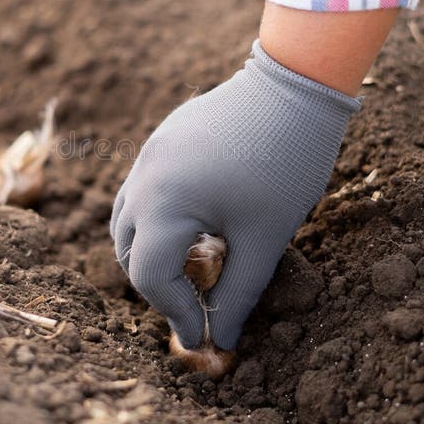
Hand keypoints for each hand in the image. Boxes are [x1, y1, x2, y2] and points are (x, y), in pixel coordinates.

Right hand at [111, 40, 359, 349]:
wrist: (296, 84)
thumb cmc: (286, 162)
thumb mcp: (266, 237)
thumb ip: (239, 293)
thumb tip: (222, 339)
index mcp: (163, 203)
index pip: (150, 276)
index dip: (177, 314)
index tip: (206, 336)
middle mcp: (145, 176)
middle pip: (128, 249)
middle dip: (158, 285)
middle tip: (198, 305)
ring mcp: (151, 152)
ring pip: (129, 217)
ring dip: (152, 251)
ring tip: (193, 269)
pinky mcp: (164, 137)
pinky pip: (145, 189)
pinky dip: (159, 218)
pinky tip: (198, 223)